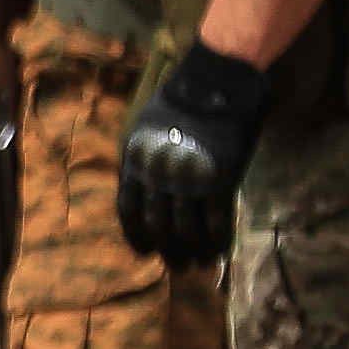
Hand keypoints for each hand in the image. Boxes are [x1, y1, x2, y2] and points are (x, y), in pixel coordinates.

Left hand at [114, 44, 275, 265]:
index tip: (145, 250)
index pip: (128, 211)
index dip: (136, 236)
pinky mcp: (219, 180)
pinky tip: (220, 249)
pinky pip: (216, 221)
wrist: (214, 83)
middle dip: (166, 250)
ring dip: (192, 251)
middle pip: (157, 226)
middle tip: (177, 265)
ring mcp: (188, 180)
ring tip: (199, 264)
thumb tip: (142, 188)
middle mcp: (158, 176)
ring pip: (186, 229)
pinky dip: (217, 239)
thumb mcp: (142, 129)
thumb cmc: (179, 101)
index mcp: (135, 163)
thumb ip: (141, 159)